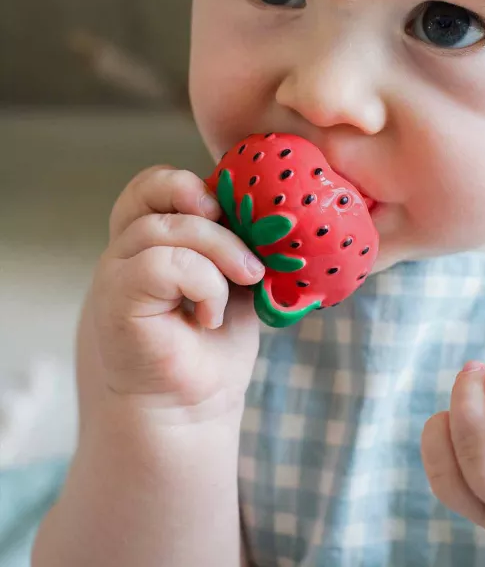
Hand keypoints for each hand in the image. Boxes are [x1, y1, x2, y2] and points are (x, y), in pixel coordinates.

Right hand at [81, 166, 265, 415]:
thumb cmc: (214, 343)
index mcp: (151, 238)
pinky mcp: (116, 300)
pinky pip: (163, 263)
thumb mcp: (233, 279)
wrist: (194, 405)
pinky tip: (210, 316)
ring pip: (165, 227)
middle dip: (216, 216)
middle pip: (158, 193)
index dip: (187, 183)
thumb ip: (234, 242)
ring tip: (243, 285)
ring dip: (220, 253)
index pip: (154, 184)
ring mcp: (116, 272)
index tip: (230, 208)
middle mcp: (126, 249)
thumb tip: (264, 210)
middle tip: (249, 258)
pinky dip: (203, 284)